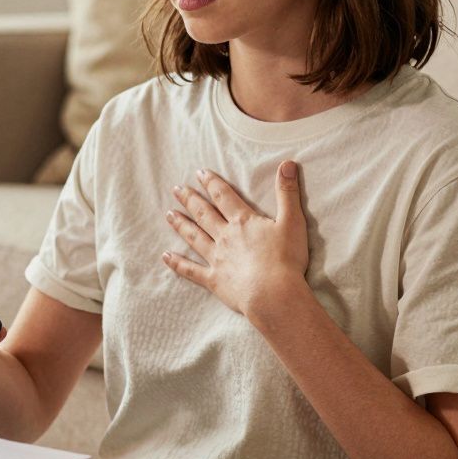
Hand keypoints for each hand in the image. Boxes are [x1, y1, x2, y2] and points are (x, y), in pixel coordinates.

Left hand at [162, 161, 309, 317]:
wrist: (273, 295)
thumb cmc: (286, 259)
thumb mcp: (292, 222)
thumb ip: (287, 193)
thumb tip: (288, 164)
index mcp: (242, 222)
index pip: (223, 196)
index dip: (211, 183)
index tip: (199, 173)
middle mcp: (225, 237)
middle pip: (204, 214)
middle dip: (190, 200)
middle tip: (176, 189)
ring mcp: (216, 258)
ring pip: (194, 237)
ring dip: (181, 225)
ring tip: (169, 214)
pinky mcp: (214, 280)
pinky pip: (191, 270)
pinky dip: (177, 263)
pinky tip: (165, 256)